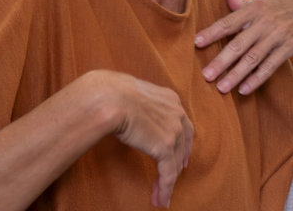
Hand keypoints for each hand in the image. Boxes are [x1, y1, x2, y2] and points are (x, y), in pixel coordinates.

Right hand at [84, 70, 193, 207]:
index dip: (183, 141)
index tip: (180, 154)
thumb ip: (138, 103)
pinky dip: (165, 188)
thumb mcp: (132, 93)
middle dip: (179, 162)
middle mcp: (177, 113)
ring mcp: (173, 130)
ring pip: (175, 162)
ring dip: (169, 181)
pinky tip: (161, 199)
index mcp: (170, 99)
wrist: (109, 98)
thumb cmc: (111, 93)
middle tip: (174, 174)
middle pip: (184, 143)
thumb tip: (127, 106)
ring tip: (162, 195)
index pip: (182, 124)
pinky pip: (168, 174)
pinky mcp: (165, 147)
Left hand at [195, 0, 292, 94]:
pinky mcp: (289, 48)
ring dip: (236, 75)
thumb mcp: (267, 0)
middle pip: (239, 44)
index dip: (212, 32)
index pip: (229, 21)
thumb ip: (244, 3)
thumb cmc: (290, 4)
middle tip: (205, 76)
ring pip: (253, 59)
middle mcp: (265, 22)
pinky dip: (257, 79)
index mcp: (256, 8)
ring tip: (221, 87)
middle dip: (221, 61)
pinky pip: (270, 66)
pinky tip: (244, 89)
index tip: (196, 43)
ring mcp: (278, 36)